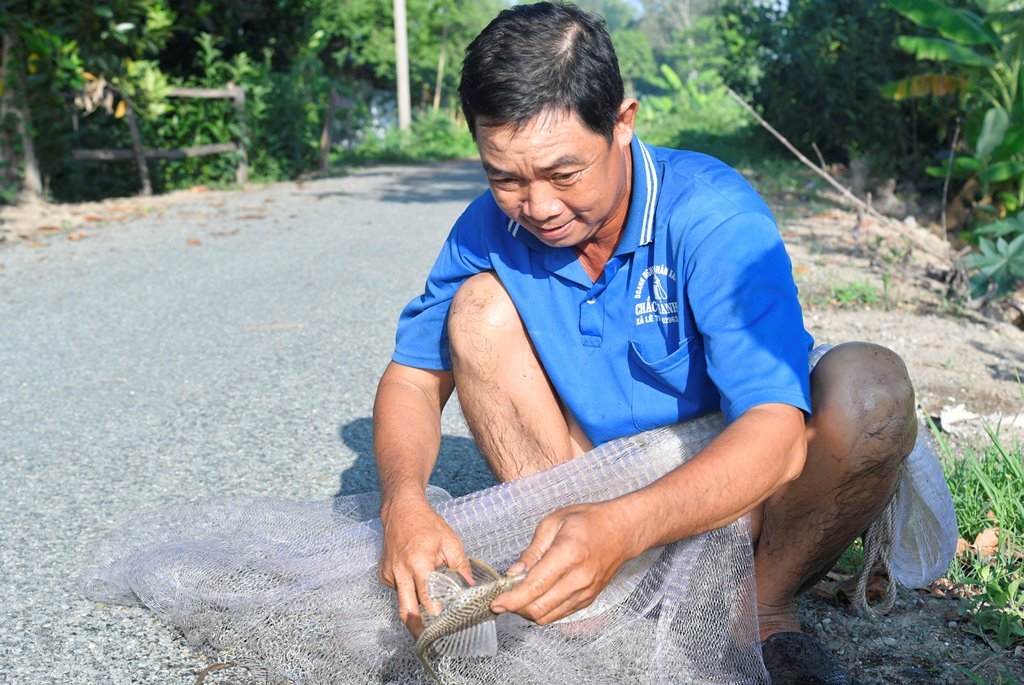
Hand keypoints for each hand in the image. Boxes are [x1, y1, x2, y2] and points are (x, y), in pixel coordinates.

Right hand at [378, 498, 472, 636]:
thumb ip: (461, 566)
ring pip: (401, 601)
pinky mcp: (384, 574)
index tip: (442, 625)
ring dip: (413, 611)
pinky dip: (408, 593)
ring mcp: (389, 574)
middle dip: (416, 628)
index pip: (425, 597)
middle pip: (406, 610)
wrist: (401, 510)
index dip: (433, 613)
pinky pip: (397, 590)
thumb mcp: (450, 542)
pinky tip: (417, 586)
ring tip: (427, 621)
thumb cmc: (428, 524)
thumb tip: (471, 587)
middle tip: (428, 640)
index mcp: (418, 563)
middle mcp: (400, 571)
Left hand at [490, 500, 638, 624]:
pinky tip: (536, 596)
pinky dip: (543, 610)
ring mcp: (585, 592)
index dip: (512, 599)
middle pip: (539, 608)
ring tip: (519, 595)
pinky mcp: (588, 600)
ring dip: (528, 611)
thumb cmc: (588, 521)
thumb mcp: (553, 523)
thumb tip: (513, 573)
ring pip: (548, 616)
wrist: (622, 530)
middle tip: (504, 597)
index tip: (495, 602)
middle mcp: (579, 578)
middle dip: (516, 607)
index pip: (535, 586)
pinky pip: (560, 614)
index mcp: (568, 554)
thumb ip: (532, 551)